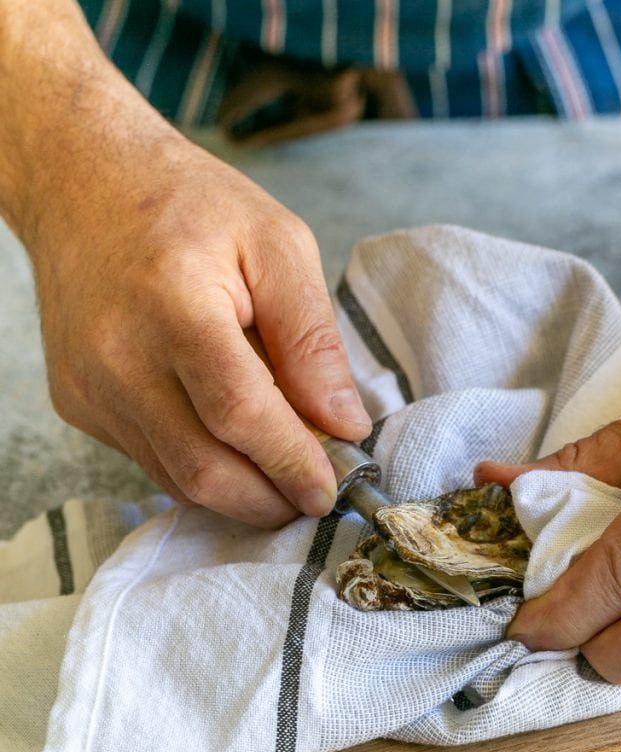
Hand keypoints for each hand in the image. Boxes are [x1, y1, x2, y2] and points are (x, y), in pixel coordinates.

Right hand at [32, 132, 369, 526]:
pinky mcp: (78, 403)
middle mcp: (119, 357)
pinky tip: (232, 448)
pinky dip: (200, 470)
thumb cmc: (190, 206)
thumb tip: (345, 423)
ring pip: (176, 478)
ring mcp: (91, 386)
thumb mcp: (277, 245)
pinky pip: (151, 461)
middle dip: (268, 500)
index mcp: (174, 305)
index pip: (240, 413)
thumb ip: (312, 339)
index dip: (292, 462)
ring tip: (281, 477)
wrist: (83, 185)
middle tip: (312, 497)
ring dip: (238, 496)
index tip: (330, 490)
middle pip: (204, 467)